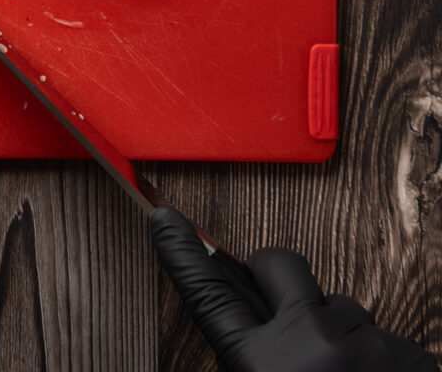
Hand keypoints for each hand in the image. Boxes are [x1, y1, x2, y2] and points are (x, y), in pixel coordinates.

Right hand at [151, 206, 438, 371]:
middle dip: (283, 280)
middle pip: (282, 265)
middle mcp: (305, 345)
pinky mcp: (411, 359)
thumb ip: (253, 359)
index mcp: (256, 366)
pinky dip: (385, 362)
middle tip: (289, 317)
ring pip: (344, 306)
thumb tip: (252, 319)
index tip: (166, 220)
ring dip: (343, 335)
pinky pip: (390, 337)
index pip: (208, 293)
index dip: (184, 254)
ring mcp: (362, 347)